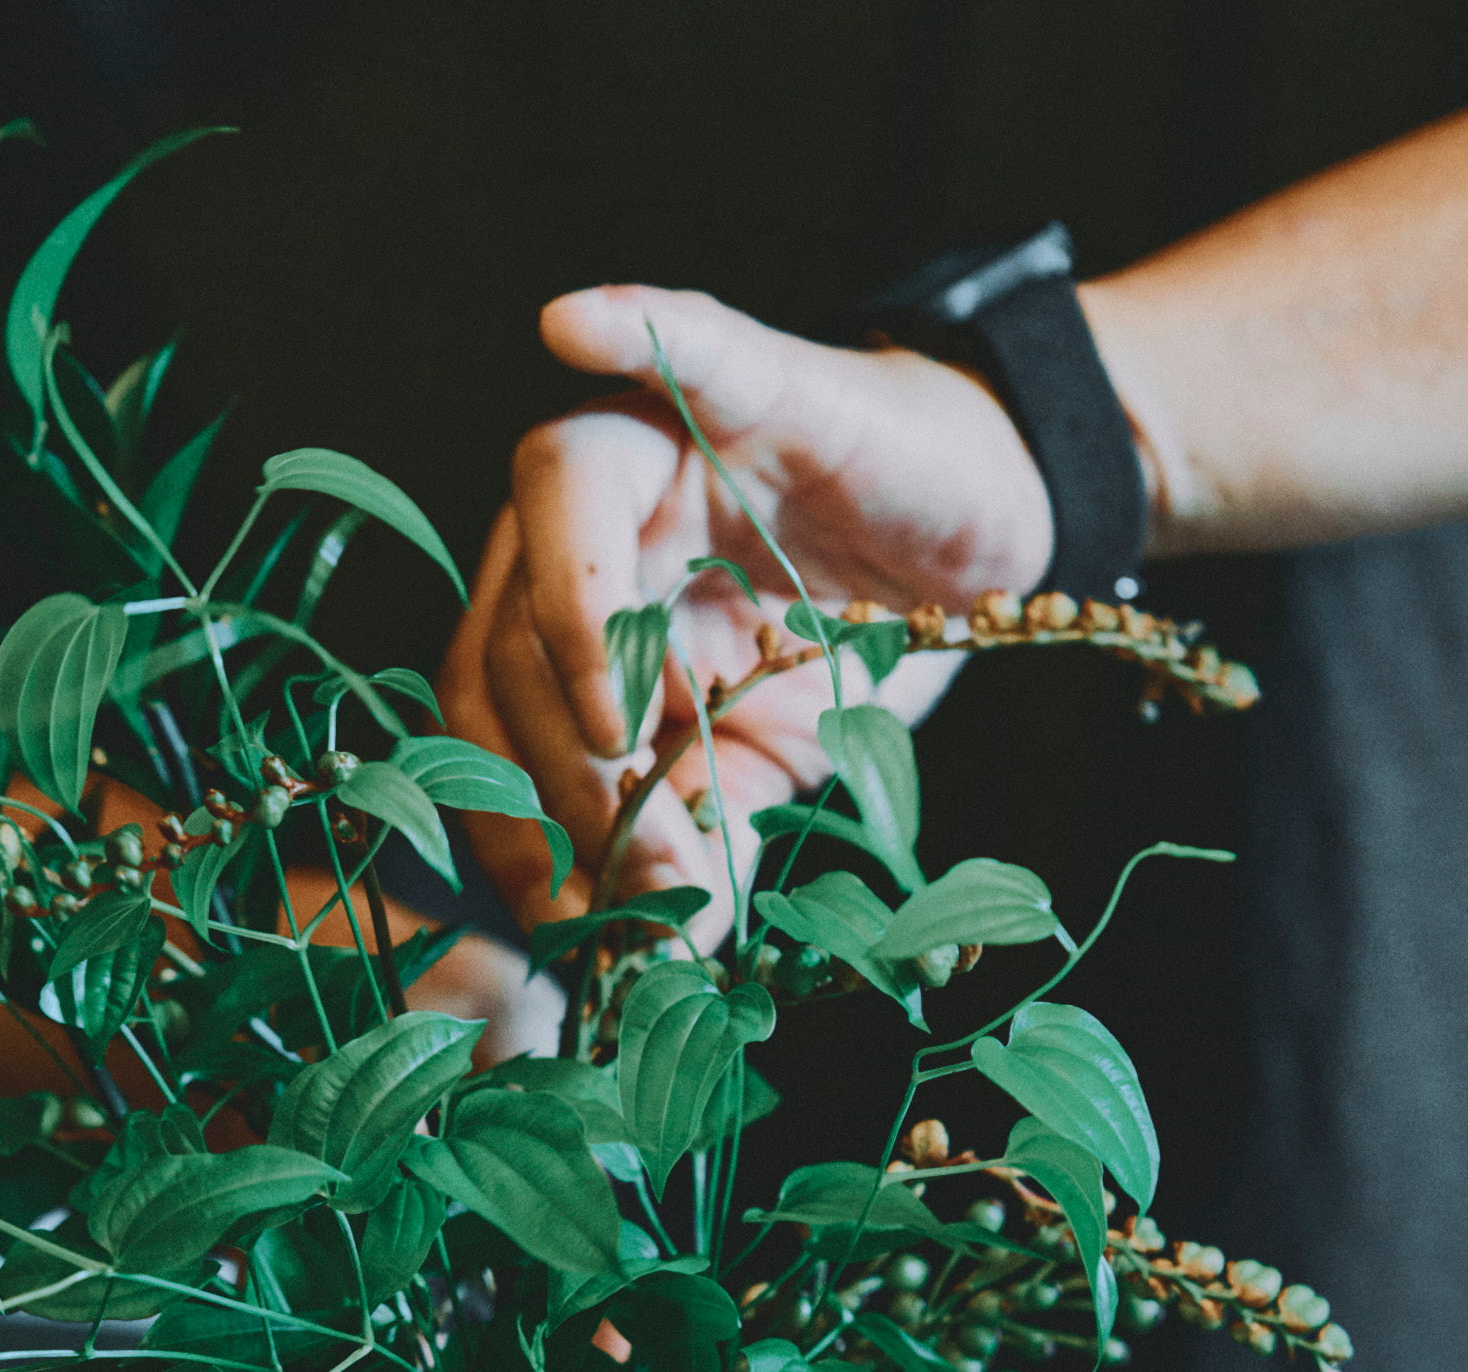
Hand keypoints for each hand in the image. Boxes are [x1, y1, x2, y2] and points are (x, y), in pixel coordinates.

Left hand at [440, 284, 1053, 930]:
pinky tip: (580, 323)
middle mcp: (573, 526)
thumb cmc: (852, 646)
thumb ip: (697, 840)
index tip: (577, 924)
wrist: (984, 544)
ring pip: (557, 513)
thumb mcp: (765, 770)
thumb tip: (655, 952)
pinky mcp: (748, 378)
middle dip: (560, 774)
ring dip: (578, 638)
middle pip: (501, 634)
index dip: (515, 828)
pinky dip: (636, 327)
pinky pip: (681, 344)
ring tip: (626, 744)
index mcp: (556, 623)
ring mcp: (654, 437)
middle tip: (639, 869)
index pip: (483, 719)